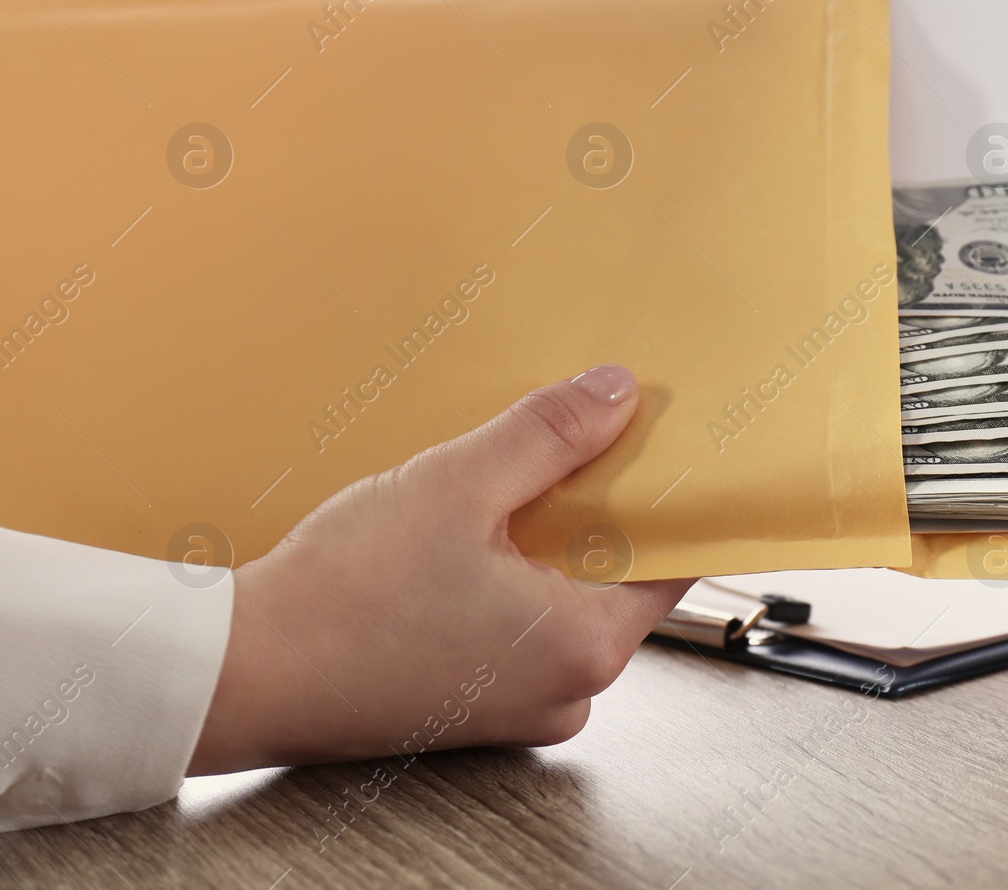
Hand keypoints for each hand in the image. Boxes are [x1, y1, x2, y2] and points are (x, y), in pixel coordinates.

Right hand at [188, 365, 691, 774]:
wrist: (238, 675)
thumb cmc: (340, 600)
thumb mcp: (457, 486)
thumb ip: (548, 436)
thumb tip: (613, 396)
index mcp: (586, 647)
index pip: (670, 561)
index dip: (660, 497)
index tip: (646, 448)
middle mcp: (567, 691)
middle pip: (615, 580)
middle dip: (589, 513)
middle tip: (552, 452)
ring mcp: (519, 709)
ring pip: (561, 603)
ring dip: (539, 546)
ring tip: (490, 495)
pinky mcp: (472, 708)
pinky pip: (518, 631)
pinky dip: (504, 584)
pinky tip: (459, 543)